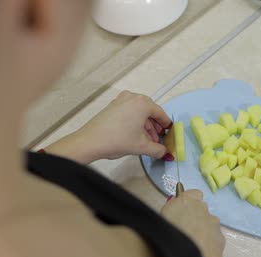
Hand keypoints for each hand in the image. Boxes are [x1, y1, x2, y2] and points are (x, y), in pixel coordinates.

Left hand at [44, 91, 173, 163]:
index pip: (160, 113)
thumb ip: (158, 150)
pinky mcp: (113, 106)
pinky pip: (130, 112)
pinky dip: (135, 122)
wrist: (90, 141)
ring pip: (139, 112)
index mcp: (143, 103)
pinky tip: (136, 135)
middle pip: (150, 112)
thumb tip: (167, 154)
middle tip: (159, 139)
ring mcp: (121, 100)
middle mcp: (133, 97)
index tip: (170, 133)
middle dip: (155, 126)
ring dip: (146, 126)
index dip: (166, 125)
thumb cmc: (117, 140)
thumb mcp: (142, 146)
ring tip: (147, 141)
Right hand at [161, 190, 224, 256]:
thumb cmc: (171, 231)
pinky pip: (214, 236)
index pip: (195, 194)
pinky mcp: (220, 236)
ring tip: (192, 241)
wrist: (190, 253)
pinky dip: (209, 241)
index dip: (190, 201)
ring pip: (209, 223)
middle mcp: (204, 208)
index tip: (184, 209)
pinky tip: (201, 249)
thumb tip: (176, 203)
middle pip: (202, 209)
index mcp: (189, 199)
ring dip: (202, 229)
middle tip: (185, 228)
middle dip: (196, 216)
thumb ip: (172, 207)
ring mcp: (214, 222)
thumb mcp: (164, 215)